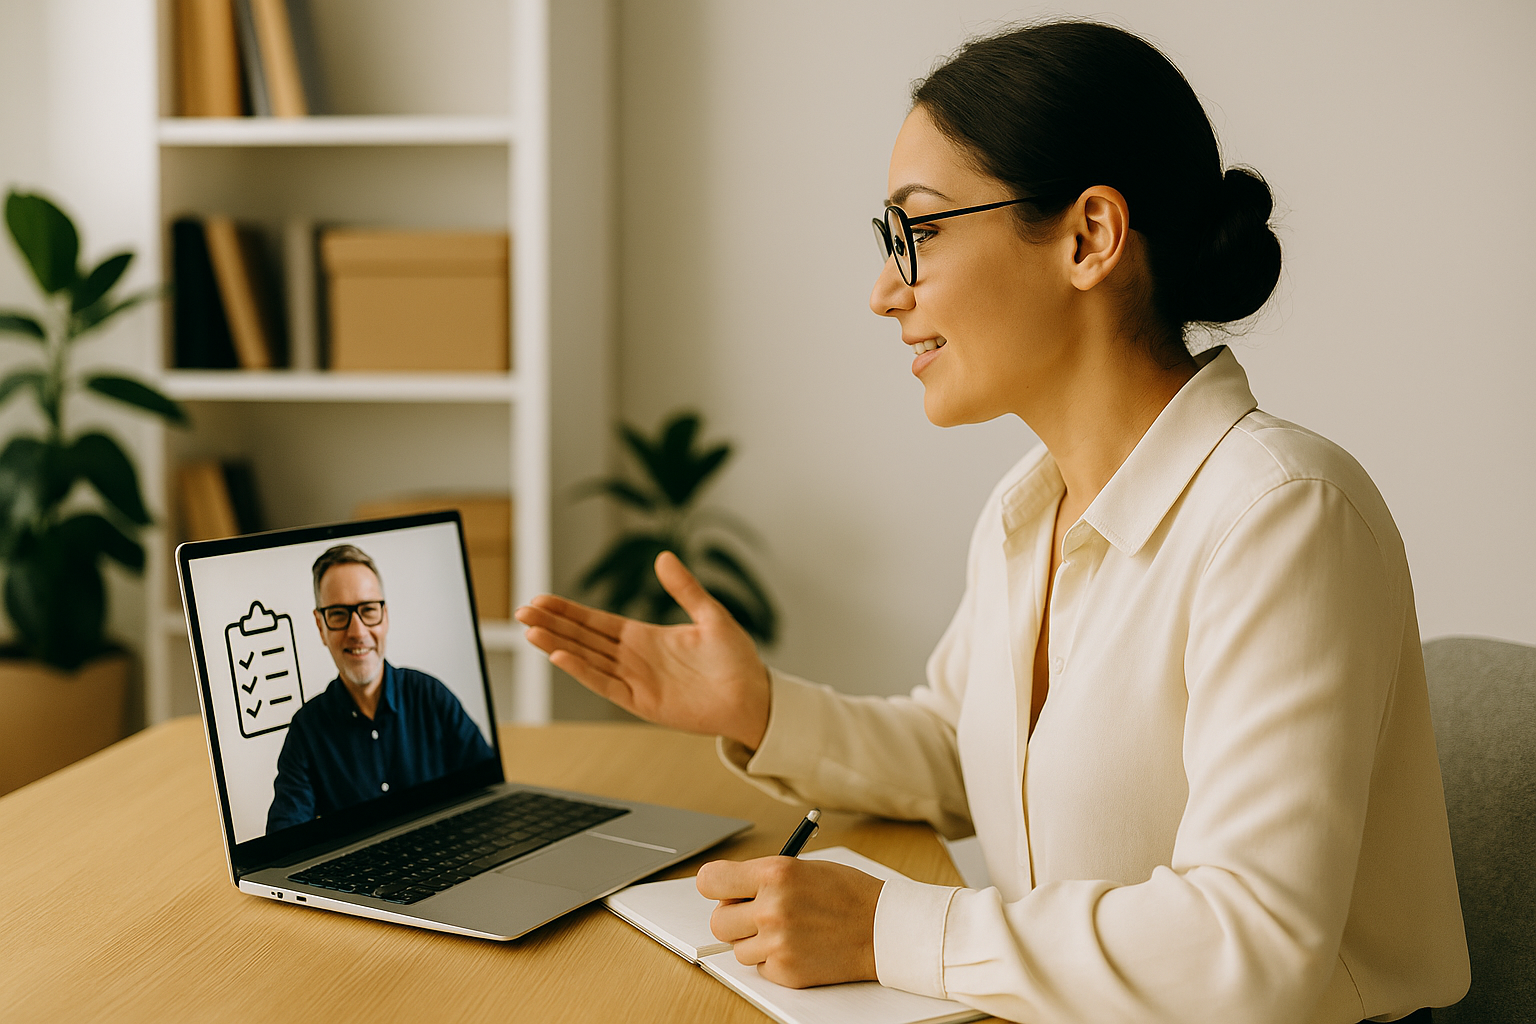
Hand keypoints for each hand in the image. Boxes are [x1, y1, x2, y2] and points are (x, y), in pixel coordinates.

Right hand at [514, 551, 770, 747]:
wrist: (753, 697)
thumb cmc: (735, 659)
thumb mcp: (710, 615)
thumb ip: (685, 589)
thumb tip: (662, 557)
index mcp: (644, 637)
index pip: (596, 622)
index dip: (568, 612)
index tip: (540, 600)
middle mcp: (634, 659)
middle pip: (583, 639)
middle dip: (553, 625)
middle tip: (522, 612)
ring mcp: (635, 681)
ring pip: (587, 660)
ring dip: (559, 646)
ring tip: (531, 632)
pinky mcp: (642, 702)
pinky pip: (606, 684)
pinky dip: (583, 671)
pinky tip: (562, 655)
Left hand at [697, 856, 883, 988]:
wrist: (884, 929)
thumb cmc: (849, 895)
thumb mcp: (804, 869)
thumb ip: (764, 878)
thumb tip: (730, 892)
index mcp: (775, 873)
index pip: (710, 881)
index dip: (716, 887)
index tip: (723, 890)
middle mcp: (771, 907)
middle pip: (717, 922)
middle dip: (733, 919)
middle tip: (754, 916)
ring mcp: (777, 942)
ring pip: (738, 949)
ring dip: (756, 942)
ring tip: (788, 931)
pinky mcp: (786, 971)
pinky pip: (760, 967)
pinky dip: (774, 961)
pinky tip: (800, 947)